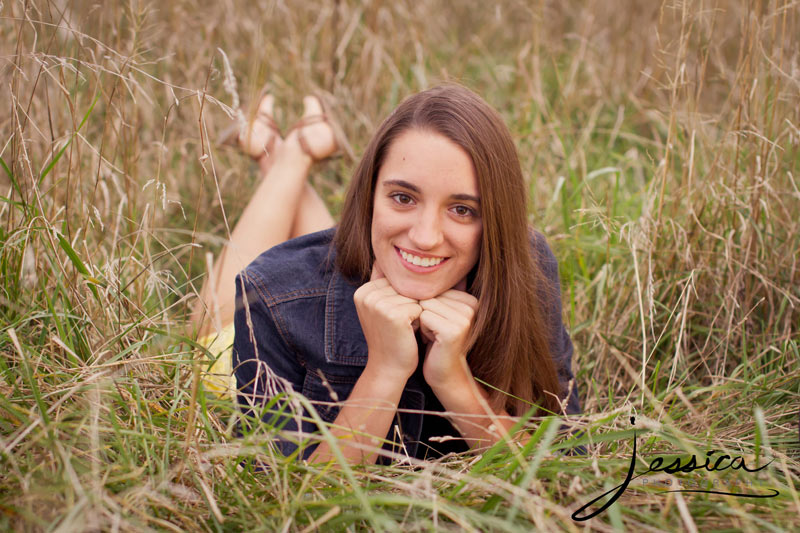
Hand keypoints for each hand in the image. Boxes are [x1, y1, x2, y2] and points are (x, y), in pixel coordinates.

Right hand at [353, 263, 421, 380]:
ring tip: (404, 328)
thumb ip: (385, 284)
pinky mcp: (392, 314)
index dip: (403, 299)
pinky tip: (408, 332)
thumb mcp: (384, 308)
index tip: (394, 319)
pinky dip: (419, 320)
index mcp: (363, 291)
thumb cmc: (392, 337)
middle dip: (410, 304)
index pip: (397, 281)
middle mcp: (366, 295)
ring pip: (414, 296)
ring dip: (415, 312)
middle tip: (401, 325)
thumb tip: (392, 257)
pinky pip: (419, 306)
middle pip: (405, 286)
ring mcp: (377, 304)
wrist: (389, 368)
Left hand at [419, 289, 478, 388]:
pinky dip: (422, 330)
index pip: (434, 288)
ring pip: (424, 305)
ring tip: (434, 336)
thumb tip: (420, 265)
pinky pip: (424, 317)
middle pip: (429, 295)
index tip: (438, 323)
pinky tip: (433, 341)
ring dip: (422, 322)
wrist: (445, 373)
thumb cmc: (437, 342)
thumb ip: (437, 292)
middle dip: (424, 314)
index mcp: (470, 299)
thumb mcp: (438, 313)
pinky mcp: (454, 330)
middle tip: (435, 332)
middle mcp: (471, 306)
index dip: (428, 306)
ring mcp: (465, 318)